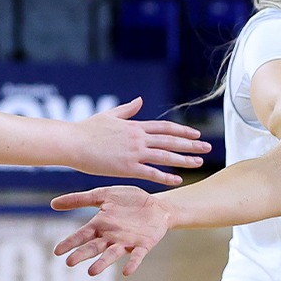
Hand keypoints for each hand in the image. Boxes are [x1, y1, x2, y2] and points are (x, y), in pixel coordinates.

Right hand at [51, 185, 172, 275]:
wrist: (157, 204)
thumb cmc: (129, 200)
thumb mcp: (103, 195)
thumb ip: (80, 199)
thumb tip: (52, 203)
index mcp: (100, 225)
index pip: (82, 235)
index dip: (70, 242)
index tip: (57, 251)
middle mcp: (111, 237)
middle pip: (94, 247)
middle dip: (82, 254)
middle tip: (70, 262)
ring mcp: (127, 242)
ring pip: (112, 254)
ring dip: (102, 263)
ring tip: (92, 272)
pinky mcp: (144, 245)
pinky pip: (137, 256)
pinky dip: (132, 263)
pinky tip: (127, 272)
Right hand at [71, 97, 212, 185]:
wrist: (72, 142)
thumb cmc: (87, 129)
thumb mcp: (109, 115)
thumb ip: (127, 109)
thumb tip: (140, 100)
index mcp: (135, 126)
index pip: (165, 128)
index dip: (182, 131)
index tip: (196, 134)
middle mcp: (138, 138)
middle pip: (171, 141)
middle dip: (191, 144)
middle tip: (207, 147)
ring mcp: (134, 152)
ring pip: (166, 156)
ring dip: (184, 159)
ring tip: (199, 162)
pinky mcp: (127, 167)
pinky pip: (151, 173)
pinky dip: (166, 177)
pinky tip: (179, 180)